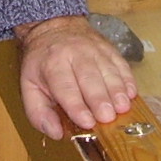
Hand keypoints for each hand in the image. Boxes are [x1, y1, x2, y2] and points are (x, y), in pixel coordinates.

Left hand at [13, 15, 136, 140]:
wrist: (54, 27)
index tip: (87, 122)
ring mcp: (94, 49)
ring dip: (117, 90)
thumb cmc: (42, 63)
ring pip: (108, 70)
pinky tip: (131, 93)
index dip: (77, 106)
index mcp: (52, 65)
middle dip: (100, 99)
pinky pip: (120, 63)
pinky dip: (127, 78)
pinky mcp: (109, 48)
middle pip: (89, 78)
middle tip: (108, 117)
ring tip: (122, 108)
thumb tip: (56, 133)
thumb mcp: (28, 86)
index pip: (65, 87)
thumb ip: (38, 112)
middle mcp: (74, 54)